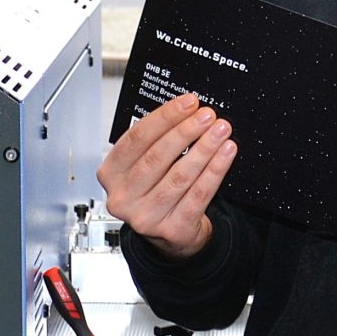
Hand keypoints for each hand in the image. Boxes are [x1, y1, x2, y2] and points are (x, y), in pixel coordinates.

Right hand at [95, 92, 234, 260]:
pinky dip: (215, 171)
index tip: (188, 103)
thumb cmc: (154, 190)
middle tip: (207, 115)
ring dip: (204, 148)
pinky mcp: (172, 229)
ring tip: (220, 130)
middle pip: (158, 156)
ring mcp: (146, 216)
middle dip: (186, 131)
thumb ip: (155, 141)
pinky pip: (198, 195)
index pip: (137, 138)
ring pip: (180, 176)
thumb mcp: (141, 166)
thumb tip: (186, 110)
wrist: (168, 232)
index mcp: (111, 174)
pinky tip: (225, 154)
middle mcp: (123, 196)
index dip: (165, 117)